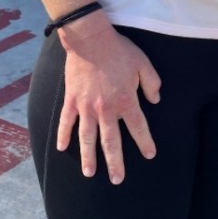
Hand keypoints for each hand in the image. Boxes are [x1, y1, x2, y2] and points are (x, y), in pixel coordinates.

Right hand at [56, 18, 161, 183]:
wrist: (91, 39)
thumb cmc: (119, 50)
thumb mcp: (143, 63)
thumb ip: (152, 83)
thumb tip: (156, 101)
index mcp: (126, 101)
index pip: (138, 128)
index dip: (145, 143)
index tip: (149, 155)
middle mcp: (106, 109)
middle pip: (111, 142)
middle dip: (115, 163)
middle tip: (117, 180)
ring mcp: (86, 107)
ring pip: (87, 138)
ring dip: (88, 157)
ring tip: (89, 174)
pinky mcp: (71, 100)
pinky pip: (66, 122)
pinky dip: (63, 135)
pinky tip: (61, 148)